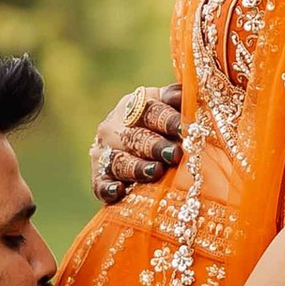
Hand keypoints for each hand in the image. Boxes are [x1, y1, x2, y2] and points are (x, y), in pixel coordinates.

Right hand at [89, 83, 183, 202]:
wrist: (133, 145)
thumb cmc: (160, 124)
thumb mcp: (168, 106)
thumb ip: (177, 98)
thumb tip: (185, 94)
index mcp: (134, 106)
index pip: (150, 111)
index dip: (167, 120)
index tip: (184, 129)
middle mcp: (114, 128)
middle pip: (133, 137)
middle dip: (154, 146)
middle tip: (174, 154)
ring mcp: (105, 153)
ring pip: (118, 161)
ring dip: (136, 167)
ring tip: (155, 172)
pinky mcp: (99, 177)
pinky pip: (100, 184)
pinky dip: (108, 188)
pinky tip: (119, 191)